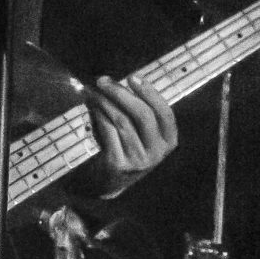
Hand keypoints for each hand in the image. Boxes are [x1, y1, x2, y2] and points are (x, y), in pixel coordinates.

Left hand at [84, 73, 176, 195]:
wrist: (110, 181)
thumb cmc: (125, 147)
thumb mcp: (138, 132)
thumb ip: (133, 109)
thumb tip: (114, 81)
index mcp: (168, 140)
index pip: (165, 114)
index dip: (150, 93)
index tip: (133, 77)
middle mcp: (157, 152)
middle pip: (143, 115)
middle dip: (121, 93)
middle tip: (103, 80)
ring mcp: (138, 159)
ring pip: (121, 121)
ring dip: (104, 101)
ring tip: (92, 90)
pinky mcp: (118, 163)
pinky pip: (107, 130)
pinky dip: (97, 113)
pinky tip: (90, 105)